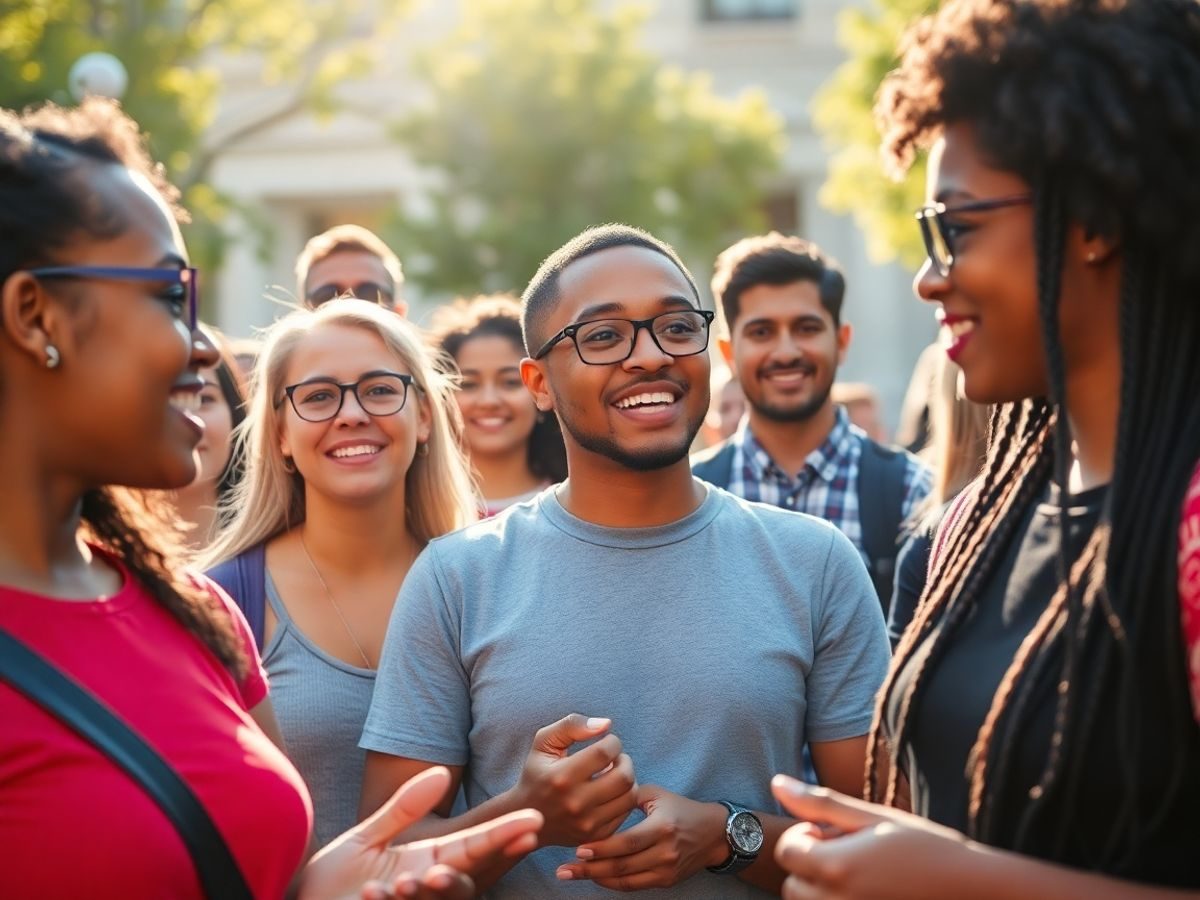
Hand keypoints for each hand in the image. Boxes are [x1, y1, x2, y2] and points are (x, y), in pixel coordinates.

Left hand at [299, 766, 541, 899]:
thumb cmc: (332, 880)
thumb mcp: (366, 837)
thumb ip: (402, 809)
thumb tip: (442, 773)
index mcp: (425, 864)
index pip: (473, 848)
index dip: (502, 836)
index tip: (532, 822)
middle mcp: (422, 889)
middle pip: (463, 885)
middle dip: (459, 881)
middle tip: (440, 872)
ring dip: (422, 896)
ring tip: (398, 885)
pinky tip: (370, 893)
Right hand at [511, 714, 637, 846]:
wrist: (526, 816)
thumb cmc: (538, 773)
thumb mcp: (544, 742)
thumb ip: (572, 725)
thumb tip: (606, 724)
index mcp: (561, 777)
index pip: (605, 752)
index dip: (612, 742)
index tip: (606, 742)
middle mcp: (575, 803)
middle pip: (623, 776)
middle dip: (624, 760)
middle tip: (615, 758)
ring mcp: (586, 824)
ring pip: (629, 796)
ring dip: (628, 779)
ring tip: (614, 773)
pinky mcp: (595, 836)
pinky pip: (626, 813)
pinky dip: (624, 798)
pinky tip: (611, 791)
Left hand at [555, 784, 727, 890]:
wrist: (714, 835)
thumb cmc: (681, 810)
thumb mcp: (657, 795)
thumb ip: (628, 795)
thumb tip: (597, 790)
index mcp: (662, 826)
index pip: (627, 842)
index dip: (601, 849)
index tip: (578, 850)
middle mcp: (665, 851)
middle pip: (622, 865)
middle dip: (590, 869)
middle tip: (564, 868)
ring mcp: (666, 869)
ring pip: (626, 880)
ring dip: (597, 878)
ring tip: (572, 875)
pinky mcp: (666, 881)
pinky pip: (634, 886)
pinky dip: (613, 884)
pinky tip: (595, 878)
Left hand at [772, 774, 971, 899]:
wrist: (974, 889)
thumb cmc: (927, 847)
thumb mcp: (874, 818)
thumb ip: (820, 803)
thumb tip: (775, 782)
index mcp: (836, 867)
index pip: (786, 851)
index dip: (806, 836)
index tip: (835, 832)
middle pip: (792, 885)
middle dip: (811, 866)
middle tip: (850, 854)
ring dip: (822, 890)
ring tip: (859, 875)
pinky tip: (869, 891)